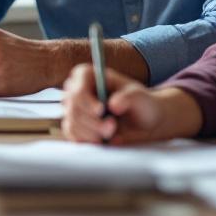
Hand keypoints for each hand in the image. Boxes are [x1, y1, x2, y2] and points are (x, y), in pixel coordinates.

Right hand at [62, 65, 200, 144]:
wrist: (144, 121)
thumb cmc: (141, 103)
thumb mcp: (140, 97)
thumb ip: (128, 98)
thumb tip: (113, 104)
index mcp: (90, 75)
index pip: (78, 81)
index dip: (85, 97)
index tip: (101, 110)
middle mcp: (78, 90)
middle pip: (73, 105)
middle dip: (93, 121)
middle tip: (111, 127)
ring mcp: (74, 109)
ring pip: (72, 122)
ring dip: (91, 133)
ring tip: (111, 134)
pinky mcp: (75, 126)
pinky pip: (72, 134)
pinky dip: (86, 140)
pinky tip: (101, 140)